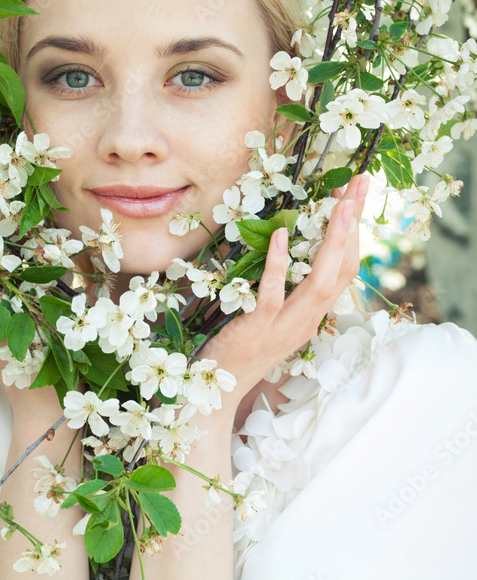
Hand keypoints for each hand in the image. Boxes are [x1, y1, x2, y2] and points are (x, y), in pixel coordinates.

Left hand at [197, 173, 369, 416]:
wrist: (217, 396)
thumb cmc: (238, 352)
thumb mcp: (269, 321)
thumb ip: (283, 291)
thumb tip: (284, 249)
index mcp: (310, 316)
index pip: (343, 270)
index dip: (353, 232)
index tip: (356, 195)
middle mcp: (306, 321)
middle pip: (342, 269)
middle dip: (354, 225)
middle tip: (361, 183)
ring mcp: (284, 326)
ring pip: (320, 283)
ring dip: (332, 241)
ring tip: (340, 203)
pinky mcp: (258, 329)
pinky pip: (273, 295)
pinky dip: (280, 265)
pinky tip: (282, 236)